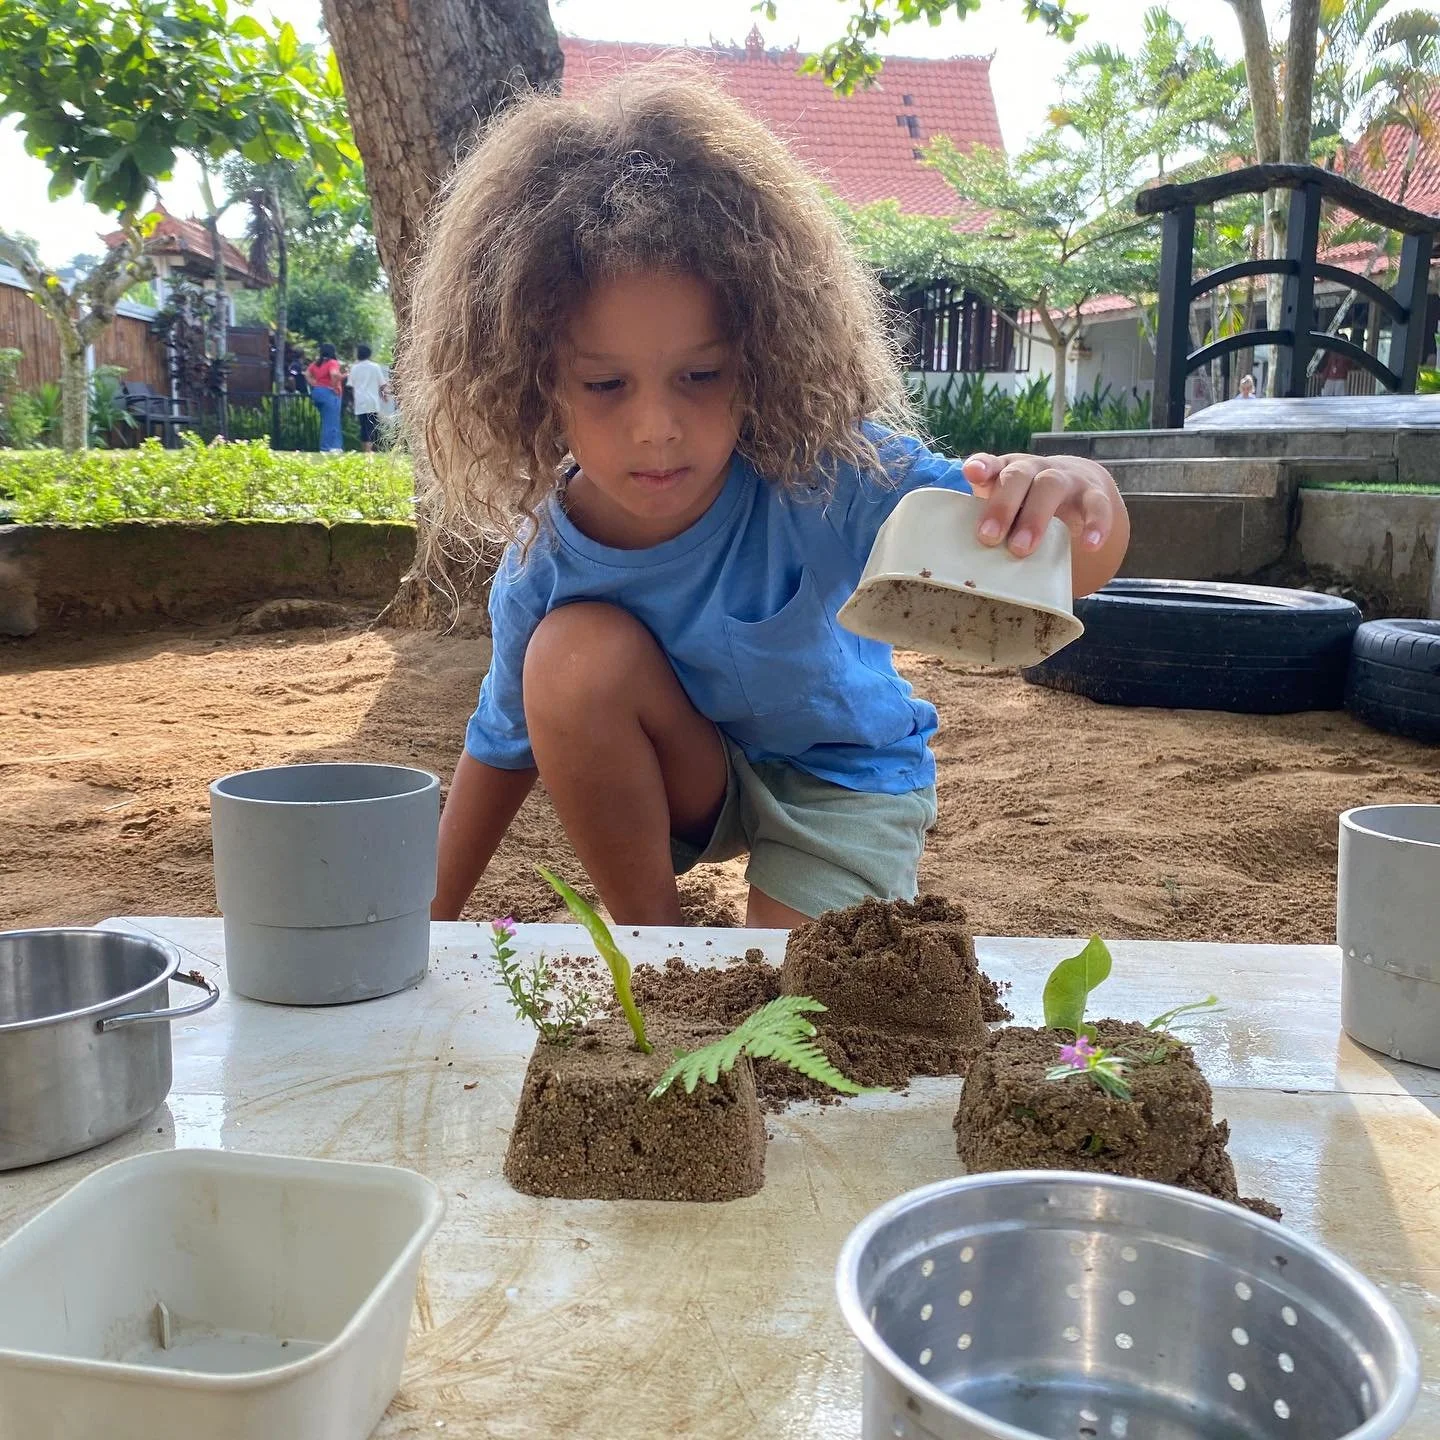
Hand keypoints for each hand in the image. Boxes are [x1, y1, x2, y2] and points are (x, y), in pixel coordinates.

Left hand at [961, 451, 1117, 556]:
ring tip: (1023, 550)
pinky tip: (1090, 545)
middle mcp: (1035, 469)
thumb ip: (988, 522)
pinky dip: (1095, 524)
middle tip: (989, 538)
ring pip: (1051, 486)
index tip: (972, 473)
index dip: (982, 467)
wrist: (1077, 490)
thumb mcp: (1007, 508)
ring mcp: (1065, 478)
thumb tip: (963, 560)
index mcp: (1008, 471)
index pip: (992, 464)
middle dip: (1002, 506)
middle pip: (1018, 476)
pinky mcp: (1093, 494)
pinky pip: (1097, 506)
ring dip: (1035, 517)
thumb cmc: (1028, 505)